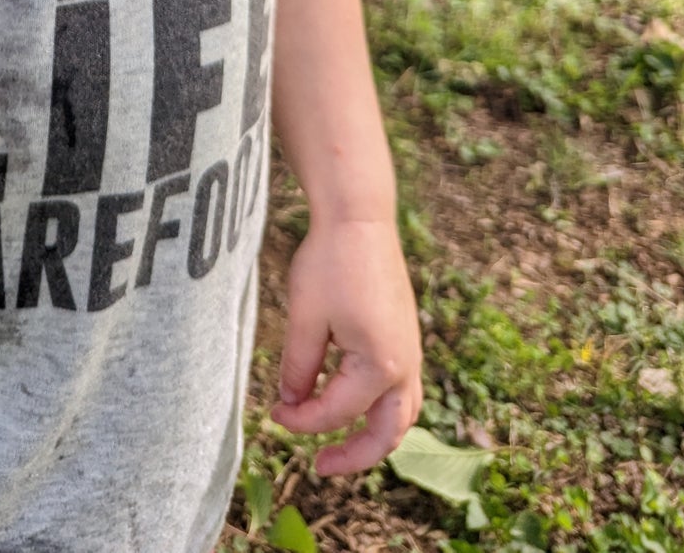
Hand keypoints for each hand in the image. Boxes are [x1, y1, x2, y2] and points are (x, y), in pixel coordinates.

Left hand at [269, 216, 422, 475]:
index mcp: (380, 365)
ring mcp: (410, 351)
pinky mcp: (405, 336)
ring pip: (402, 413)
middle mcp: (405, 365)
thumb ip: (298, 368)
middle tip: (318, 465)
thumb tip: (291, 402)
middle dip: (354, 455)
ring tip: (339, 441)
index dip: (301, 420)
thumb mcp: (304, 318)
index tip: (273, 414)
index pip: (336, 412)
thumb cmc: (330, 263)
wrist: (360, 217)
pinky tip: (348, 397)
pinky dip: (379, 405)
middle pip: (388, 433)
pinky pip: (401, 387)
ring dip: (373, 434)